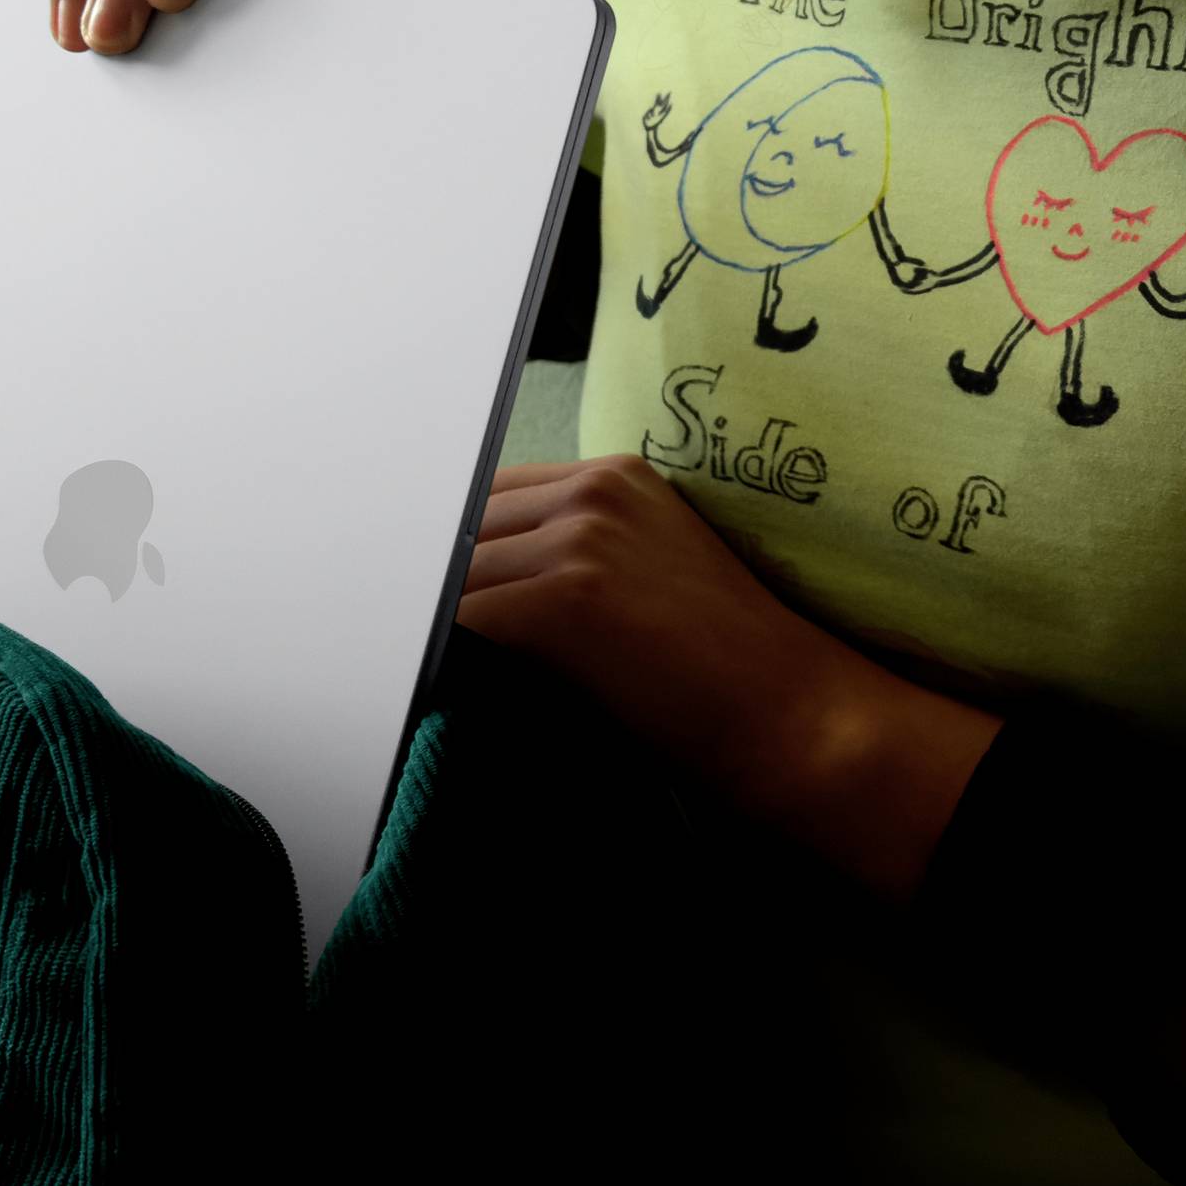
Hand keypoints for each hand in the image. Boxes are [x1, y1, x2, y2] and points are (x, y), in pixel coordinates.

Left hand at [459, 454, 1000, 901]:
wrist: (788, 708)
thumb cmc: (726, 663)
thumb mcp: (651, 572)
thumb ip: (575, 553)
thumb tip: (480, 585)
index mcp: (620, 477)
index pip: (496, 490)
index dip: (457, 540)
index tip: (422, 578)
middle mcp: (598, 490)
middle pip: (466, 520)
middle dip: (433, 573)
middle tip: (396, 617)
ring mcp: (581, 536)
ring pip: (458, 568)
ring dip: (431, 611)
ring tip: (406, 649)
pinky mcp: (566, 595)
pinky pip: (466, 613)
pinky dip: (440, 642)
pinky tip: (432, 671)